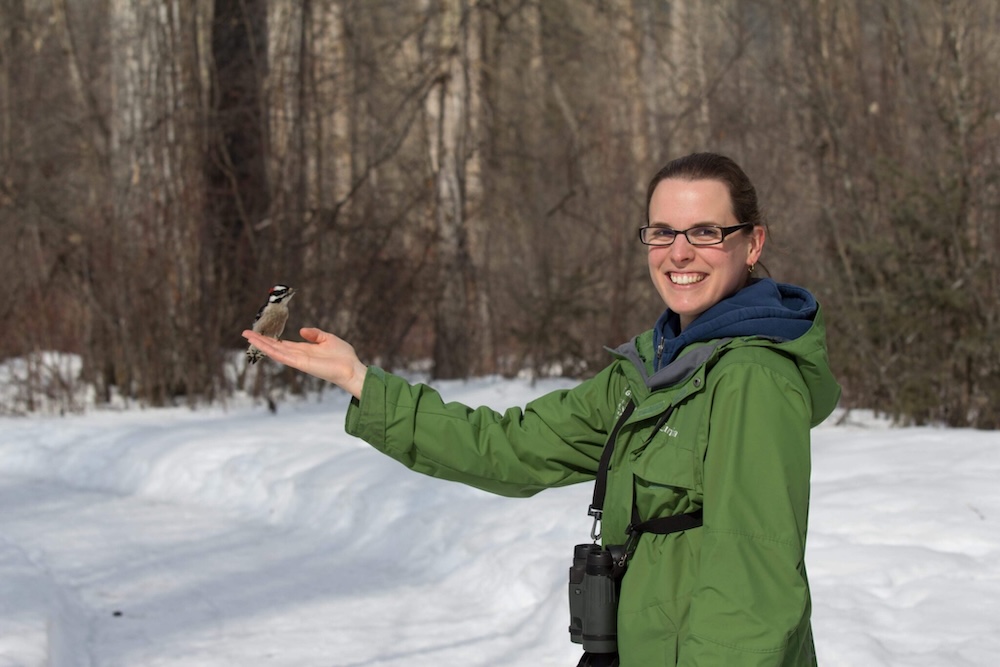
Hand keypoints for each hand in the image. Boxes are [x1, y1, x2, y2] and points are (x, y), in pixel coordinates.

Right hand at [241, 327, 367, 398]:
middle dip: (261, 340)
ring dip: (262, 344)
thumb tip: (301, 330)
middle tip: (246, 333)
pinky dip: (272, 351)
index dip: (271, 339)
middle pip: (275, 347)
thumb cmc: (344, 356)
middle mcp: (299, 356)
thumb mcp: (328, 339)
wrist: (352, 368)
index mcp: (304, 349)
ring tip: (248, 337)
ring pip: (276, 351)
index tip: (259, 333)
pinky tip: (262, 346)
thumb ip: (315, 334)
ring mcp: (299, 361)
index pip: (283, 344)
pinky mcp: (302, 364)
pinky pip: (284, 357)